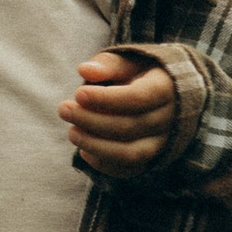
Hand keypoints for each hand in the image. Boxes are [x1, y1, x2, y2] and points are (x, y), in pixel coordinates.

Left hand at [61, 49, 178, 173]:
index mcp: (166, 89)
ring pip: (130, 154)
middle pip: (130, 127)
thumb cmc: (142, 74)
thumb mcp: (130, 61)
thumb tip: (85, 70)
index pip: (138, 98)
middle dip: (92, 120)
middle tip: (63, 109)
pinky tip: (84, 150)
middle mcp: (168, 120)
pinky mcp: (151, 160)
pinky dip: (104, 164)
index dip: (106, 99)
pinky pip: (128, 170)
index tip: (78, 94)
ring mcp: (161, 143)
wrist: (167, 97)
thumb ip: (109, 65)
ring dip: (95, 146)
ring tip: (72, 132)